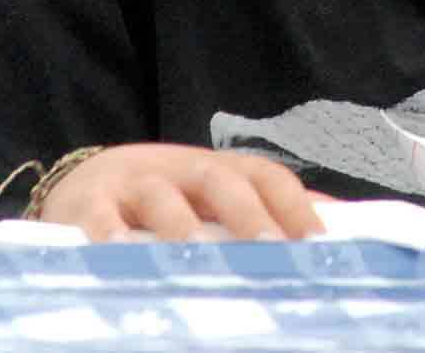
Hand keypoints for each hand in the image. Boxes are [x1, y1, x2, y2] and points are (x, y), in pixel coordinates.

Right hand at [39, 143, 325, 241]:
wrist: (84, 182)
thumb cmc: (167, 201)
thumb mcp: (216, 199)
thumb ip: (269, 210)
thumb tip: (340, 224)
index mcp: (221, 170)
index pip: (266, 176)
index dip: (295, 204)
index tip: (321, 243)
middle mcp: (183, 170)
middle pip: (221, 181)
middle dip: (249, 214)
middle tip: (272, 249)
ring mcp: (136, 183)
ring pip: (162, 196)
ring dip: (181, 224)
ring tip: (198, 255)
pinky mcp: (89, 203)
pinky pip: (98, 217)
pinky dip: (107, 234)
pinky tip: (117, 254)